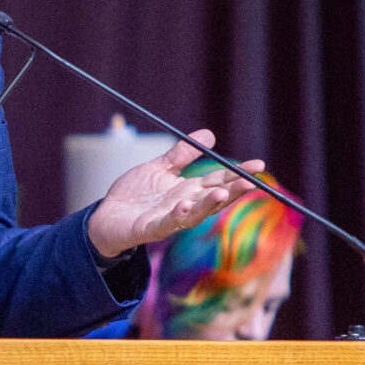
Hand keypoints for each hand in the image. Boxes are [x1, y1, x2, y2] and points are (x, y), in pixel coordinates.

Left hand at [85, 130, 264, 257]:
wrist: (106, 216)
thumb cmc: (134, 195)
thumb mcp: (159, 168)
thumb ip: (181, 154)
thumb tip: (209, 135)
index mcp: (189, 190)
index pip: (219, 180)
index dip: (238, 174)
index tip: (258, 165)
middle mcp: (184, 206)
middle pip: (214, 198)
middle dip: (233, 190)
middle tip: (251, 181)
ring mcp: (169, 219)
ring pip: (195, 214)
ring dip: (208, 203)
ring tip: (221, 191)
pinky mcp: (150, 229)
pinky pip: (166, 224)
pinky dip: (176, 216)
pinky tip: (184, 205)